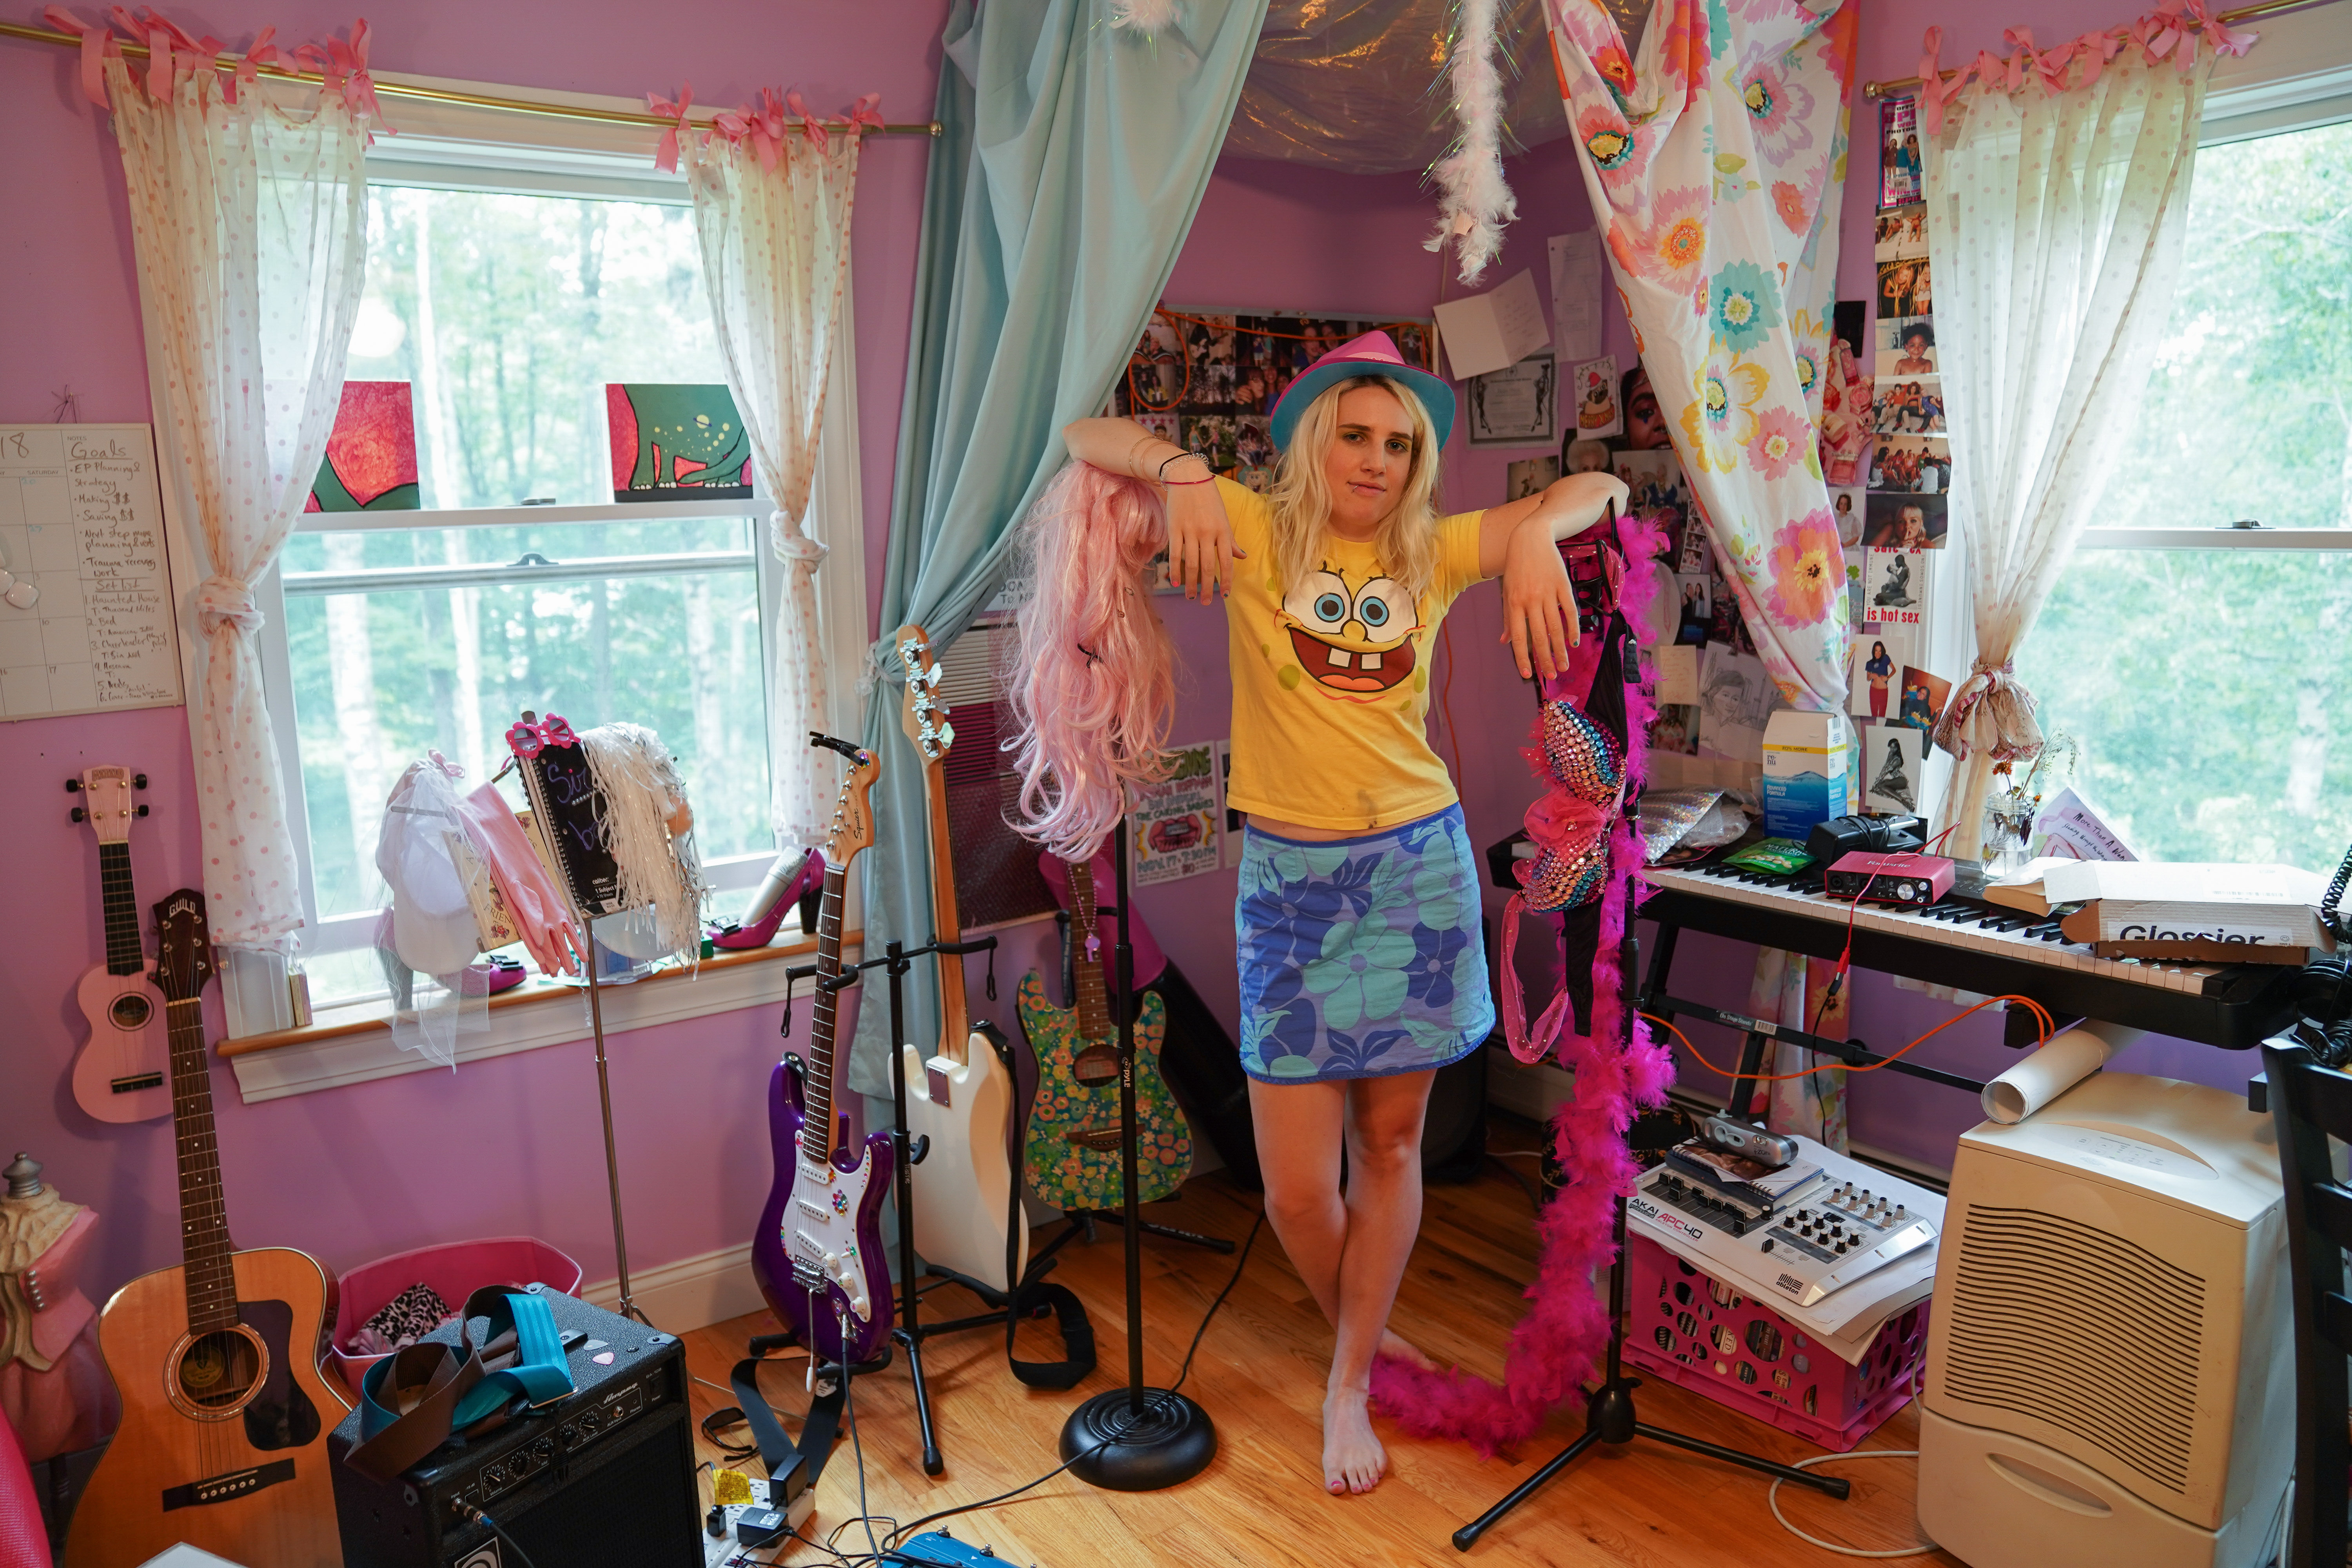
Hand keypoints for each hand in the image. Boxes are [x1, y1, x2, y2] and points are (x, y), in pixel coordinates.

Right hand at [1166, 467, 1243, 601]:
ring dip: (1190, 583)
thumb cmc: (1208, 499)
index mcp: (1223, 531)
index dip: (1226, 580)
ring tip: (1190, 596)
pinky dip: (1175, 569)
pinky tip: (1175, 581)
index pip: (1226, 561)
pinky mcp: (1174, 528)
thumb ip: (1230, 540)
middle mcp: (1208, 533)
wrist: (1187, 477)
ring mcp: (1190, 531)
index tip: (1225, 594)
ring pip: (1191, 564)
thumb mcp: (1223, 518)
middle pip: (1207, 567)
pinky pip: (1175, 554)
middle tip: (1205, 603)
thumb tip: (1243, 557)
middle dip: (1207, 588)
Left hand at [1500, 517, 1578, 681]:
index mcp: (1514, 603)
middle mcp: (1530, 600)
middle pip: (1539, 636)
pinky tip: (1573, 642)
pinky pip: (1569, 611)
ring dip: (1560, 649)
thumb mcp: (1507, 590)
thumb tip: (1505, 642)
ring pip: (1556, 627)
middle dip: (1545, 659)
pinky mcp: (1563, 585)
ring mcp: (1548, 593)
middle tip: (1552, 676)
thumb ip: (1508, 617)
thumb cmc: (1516, 566)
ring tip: (1564, 665)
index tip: (1528, 674)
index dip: (1523, 657)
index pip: (1519, 637)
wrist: (1531, 537)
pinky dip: (1572, 628)